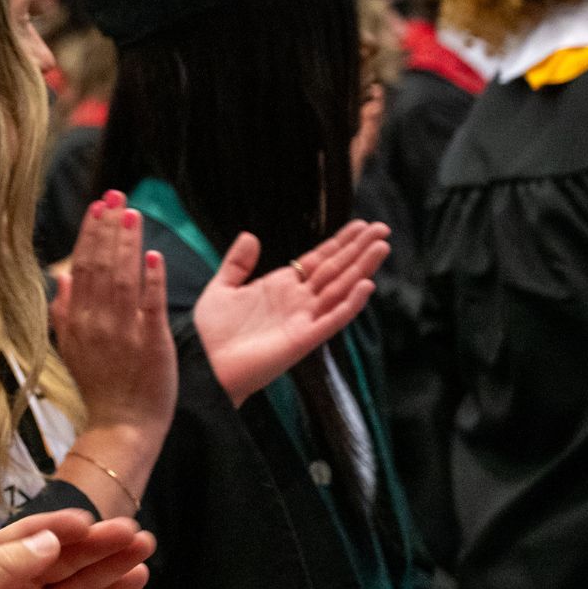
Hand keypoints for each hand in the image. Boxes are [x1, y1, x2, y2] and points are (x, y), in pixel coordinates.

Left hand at [0, 521, 188, 588]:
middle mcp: (11, 586)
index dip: (56, 526)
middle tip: (133, 531)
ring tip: (144, 547)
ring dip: (112, 565)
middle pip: (61, 557)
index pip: (24, 537)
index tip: (85, 520)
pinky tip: (134, 580)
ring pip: (78, 584)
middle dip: (97, 542)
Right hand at [50, 190, 175, 516]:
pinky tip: (154, 254)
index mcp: (78, 320)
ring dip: (128, 243)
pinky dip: (152, 279)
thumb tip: (61, 275)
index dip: (90, 233)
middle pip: (102, 265)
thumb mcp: (71, 348)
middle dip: (108, 227)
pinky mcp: (152, 343)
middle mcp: (98, 321)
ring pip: (124, 278)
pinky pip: (151, 305)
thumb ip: (64, 311)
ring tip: (132, 212)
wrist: (122, 426)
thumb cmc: (100, 386)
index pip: (83, 266)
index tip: (98, 205)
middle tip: (116, 195)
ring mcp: (125, 331)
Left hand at [193, 221, 390, 405]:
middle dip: (359, 249)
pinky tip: (366, 285)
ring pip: (341, 289)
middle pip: (336, 270)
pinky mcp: (303, 339)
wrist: (205, 364)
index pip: (319, 259)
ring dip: (362, 269)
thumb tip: (249, 235)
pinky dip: (350, 303)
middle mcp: (298, 301)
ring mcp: (304, 319)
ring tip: (382, 246)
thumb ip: (237, 264)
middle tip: (382, 228)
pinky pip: (332, 319)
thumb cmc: (211, 333)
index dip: (340, 242)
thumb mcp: (221, 289)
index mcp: (282, 286)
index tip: (360, 224)